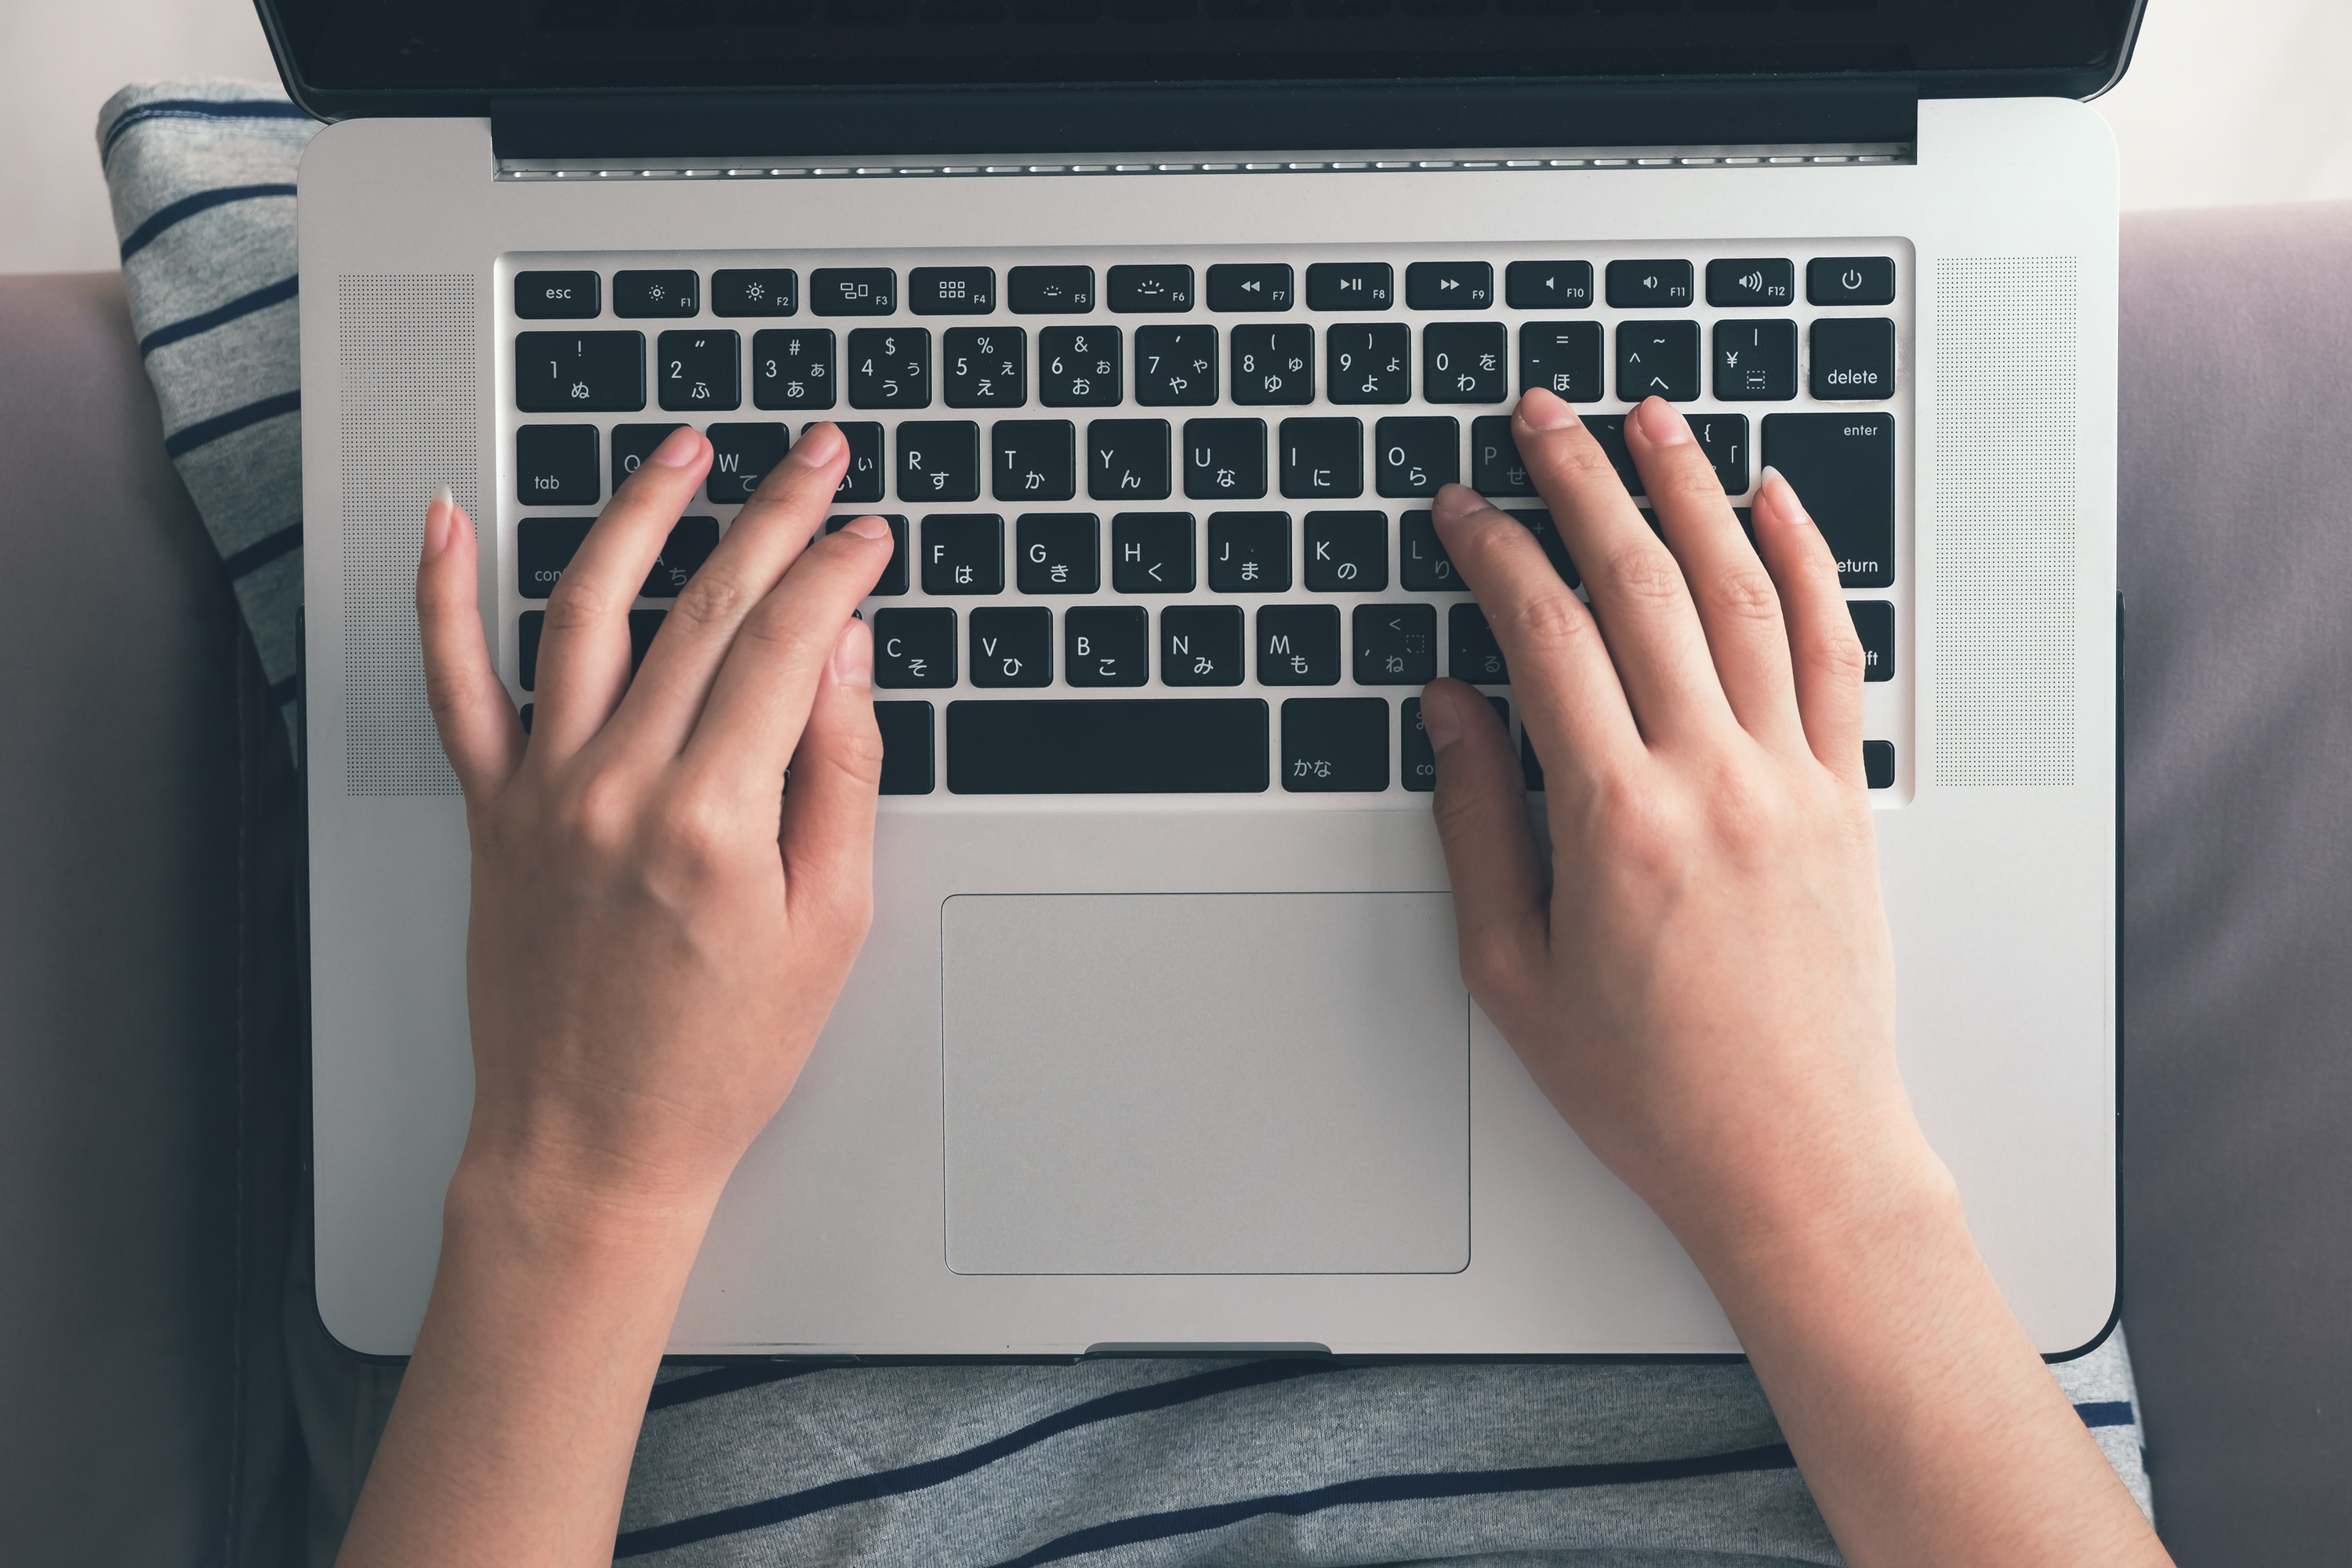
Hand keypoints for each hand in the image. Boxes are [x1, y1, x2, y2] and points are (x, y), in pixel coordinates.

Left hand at [416, 421, 894, 1219]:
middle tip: (816, 457)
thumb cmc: (718, 1057)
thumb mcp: (829, 926)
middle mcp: (619, 787)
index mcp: (715, 819)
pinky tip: (444, 521)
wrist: (591, 1143)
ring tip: (683, 449)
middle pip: (706, 608)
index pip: (788, 646)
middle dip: (773, 515)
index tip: (870, 531)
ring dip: (638, 514)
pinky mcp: (492, 810)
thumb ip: (838, 779)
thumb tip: (844, 660)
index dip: (837, 571)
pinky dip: (441, 597)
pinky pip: (454, 686)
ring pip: (588, 611)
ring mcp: (543, 791)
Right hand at [1420, 389, 1920, 1255]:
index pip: (1545, 634)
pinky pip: (1833, 651)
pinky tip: (1777, 503)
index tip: (1462, 508)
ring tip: (1652, 419)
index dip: (1493, 551)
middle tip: (1541, 416)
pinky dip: (1808, 563)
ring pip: (1742, 593)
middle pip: (1640, 584)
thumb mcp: (1512, 971)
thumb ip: (1475, 825)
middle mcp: (1710, 779)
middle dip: (1580, 481)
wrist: (1795, 1156)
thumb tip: (1452, 709)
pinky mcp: (1845, 797)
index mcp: (1614, 821)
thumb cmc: (1650, 1086)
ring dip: (1692, 490)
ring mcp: (1791, 779)